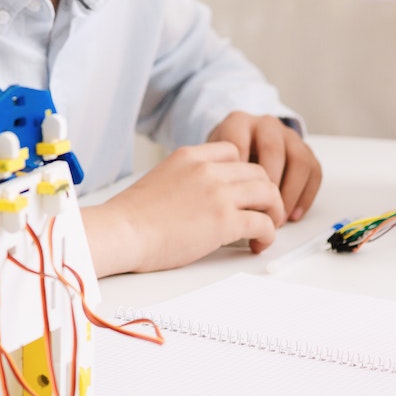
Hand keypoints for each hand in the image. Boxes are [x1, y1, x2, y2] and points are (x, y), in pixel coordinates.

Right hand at [92, 142, 284, 272]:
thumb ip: (187, 179)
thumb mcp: (161, 179)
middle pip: (258, 172)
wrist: (122, 232)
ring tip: (266, 227)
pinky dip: (268, 235)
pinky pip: (264, 223)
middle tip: (262, 212)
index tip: (240, 191)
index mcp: (190, 156)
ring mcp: (219, 193)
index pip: (233, 152)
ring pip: (269, 193)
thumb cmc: (132, 216)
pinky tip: (257, 244)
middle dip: (265, 193)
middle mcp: (208, 169)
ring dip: (273, 212)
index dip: (242, 173)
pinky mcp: (225, 220)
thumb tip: (204, 198)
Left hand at [206, 112, 321, 221]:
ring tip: (280, 218)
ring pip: (299, 161)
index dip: (240, 175)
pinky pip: (313, 171)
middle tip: (263, 213)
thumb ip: (215, 173)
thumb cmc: (224, 159)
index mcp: (238, 122)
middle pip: (273, 151)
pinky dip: (306, 196)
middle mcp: (265, 124)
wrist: (239, 146)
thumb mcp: (212, 159)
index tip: (238, 201)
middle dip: (269, 186)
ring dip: (291, 194)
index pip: (240, 144)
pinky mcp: (305, 150)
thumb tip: (218, 205)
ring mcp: (288, 136)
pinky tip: (294, 215)